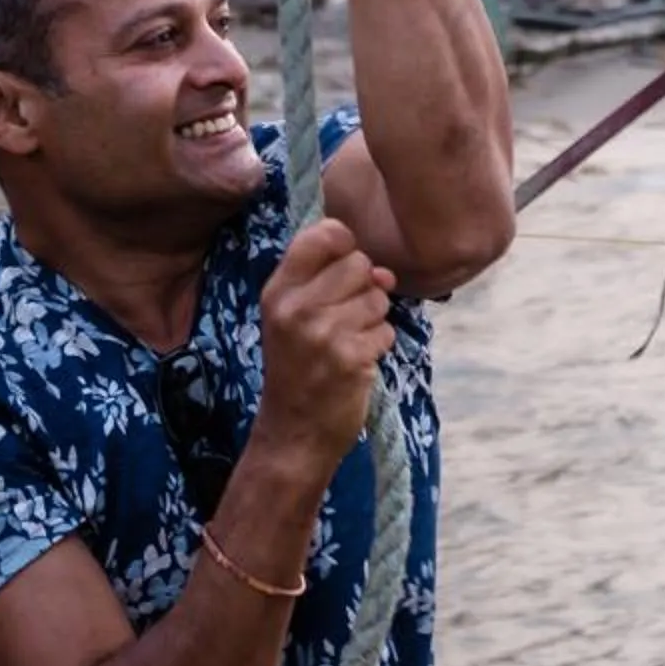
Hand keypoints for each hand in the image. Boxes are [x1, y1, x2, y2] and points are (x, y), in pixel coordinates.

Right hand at [255, 219, 396, 472]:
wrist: (294, 430)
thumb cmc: (298, 367)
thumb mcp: (292, 318)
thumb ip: (330, 283)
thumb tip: (383, 273)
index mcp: (277, 292)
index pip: (322, 235)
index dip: (344, 243)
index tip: (342, 267)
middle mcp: (296, 308)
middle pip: (360, 264)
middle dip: (364, 289)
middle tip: (343, 319)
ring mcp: (323, 334)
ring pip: (378, 297)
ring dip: (373, 320)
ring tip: (346, 342)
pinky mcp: (350, 358)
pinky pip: (386, 331)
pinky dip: (379, 346)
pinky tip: (356, 362)